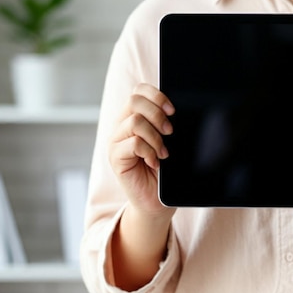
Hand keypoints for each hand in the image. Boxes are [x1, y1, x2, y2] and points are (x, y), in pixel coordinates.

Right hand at [108, 83, 174, 214]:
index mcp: (134, 117)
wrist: (158, 201)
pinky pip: (133, 143)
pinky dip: (149, 151)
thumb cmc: (167, 171)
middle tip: (170, 132)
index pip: (139, 91)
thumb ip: (168, 124)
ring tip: (164, 153)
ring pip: (134, 121)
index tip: (173, 111)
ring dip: (155, 137)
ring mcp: (116, 141)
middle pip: (135, 100)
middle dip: (157, 114)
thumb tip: (176, 109)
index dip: (157, 96)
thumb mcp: (171, 143)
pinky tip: (155, 162)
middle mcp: (122, 126)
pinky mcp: (115, 158)